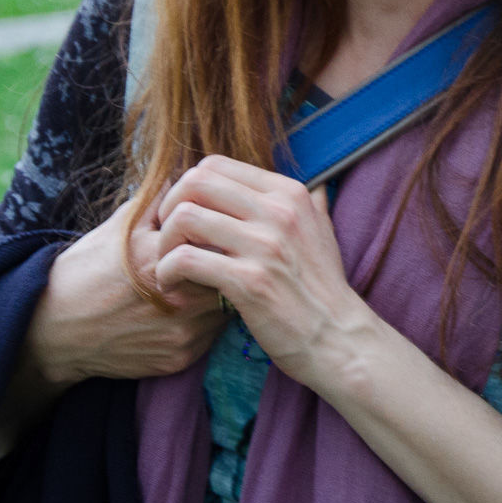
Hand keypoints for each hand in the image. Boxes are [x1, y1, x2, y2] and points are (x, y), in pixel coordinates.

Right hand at [24, 194, 226, 385]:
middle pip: (228, 274)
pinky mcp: (180, 357)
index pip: (218, 239)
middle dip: (224, 265)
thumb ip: (161, 201)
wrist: (53, 329)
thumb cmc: (86, 270)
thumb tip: (193, 176)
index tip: (215, 234)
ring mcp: (181, 332)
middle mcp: (176, 298)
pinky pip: (212, 335)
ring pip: (225, 307)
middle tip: (216, 259)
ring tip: (197, 286)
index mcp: (160, 258)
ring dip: (219, 295)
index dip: (219, 236)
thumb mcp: (120, 226)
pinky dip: (205, 322)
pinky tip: (185, 311)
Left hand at [152, 154, 374, 385]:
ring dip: (163, 243)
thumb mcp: (322, 231)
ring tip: (168, 266)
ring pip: (185, 217)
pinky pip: (186, 259)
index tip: (184, 216)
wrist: (337, 337)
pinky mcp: (250, 282)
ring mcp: (265, 245)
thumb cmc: (322, 288)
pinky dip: (167, 272)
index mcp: (290, 194)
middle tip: (169, 238)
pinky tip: (173, 286)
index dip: (187, 188)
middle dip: (169, 208)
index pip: (216, 165)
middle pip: (195, 182)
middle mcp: (279, 211)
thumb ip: (309, 203)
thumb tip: (308, 184)